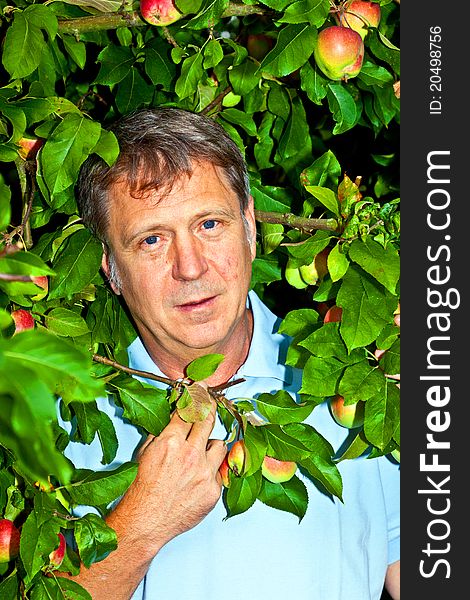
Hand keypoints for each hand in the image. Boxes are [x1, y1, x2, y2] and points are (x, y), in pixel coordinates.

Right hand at [110, 402, 226, 557]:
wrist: (144, 523)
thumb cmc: (140, 489)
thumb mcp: (144, 453)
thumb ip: (161, 433)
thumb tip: (175, 417)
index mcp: (171, 442)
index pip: (190, 409)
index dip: (196, 397)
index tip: (201, 389)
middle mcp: (191, 454)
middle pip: (208, 420)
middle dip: (208, 410)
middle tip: (209, 405)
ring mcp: (205, 473)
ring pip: (219, 445)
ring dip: (210, 446)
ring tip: (200, 454)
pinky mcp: (213, 490)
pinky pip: (219, 471)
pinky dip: (210, 471)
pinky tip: (197, 478)